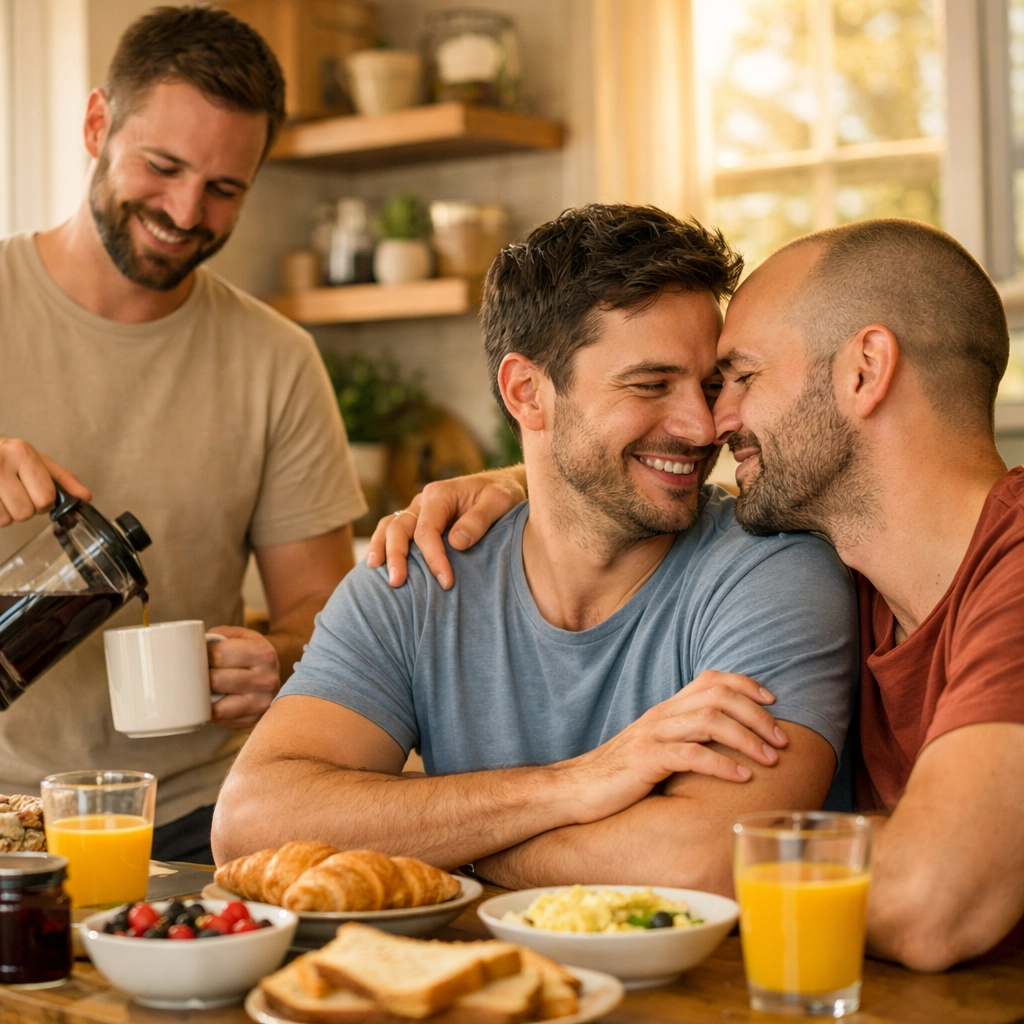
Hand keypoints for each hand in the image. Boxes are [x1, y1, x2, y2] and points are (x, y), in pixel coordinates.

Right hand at [0, 437, 90, 525]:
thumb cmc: (10, 456)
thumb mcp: (38, 461)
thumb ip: (63, 480)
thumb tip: (84, 497)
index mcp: (22, 454)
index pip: (45, 497)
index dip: (45, 503)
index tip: (38, 495)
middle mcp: (1, 463)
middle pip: (26, 512)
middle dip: (27, 509)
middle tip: (19, 495)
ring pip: (8, 519)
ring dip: (9, 513)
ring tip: (5, 496)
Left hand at [207, 626, 280, 728]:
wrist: (274, 670)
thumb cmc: (250, 651)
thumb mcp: (240, 635)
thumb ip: (217, 637)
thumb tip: (189, 650)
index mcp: (263, 654)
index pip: (219, 655)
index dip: (203, 656)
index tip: (201, 656)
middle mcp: (266, 680)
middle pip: (217, 680)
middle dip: (203, 677)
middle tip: (202, 672)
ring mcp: (261, 703)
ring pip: (218, 707)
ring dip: (206, 697)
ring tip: (207, 688)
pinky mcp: (253, 720)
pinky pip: (221, 720)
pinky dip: (213, 711)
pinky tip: (217, 700)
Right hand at [366, 467, 525, 588]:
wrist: (504, 485)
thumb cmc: (502, 493)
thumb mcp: (499, 501)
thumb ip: (478, 520)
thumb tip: (455, 542)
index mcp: (440, 494)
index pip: (427, 530)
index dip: (434, 558)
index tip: (446, 581)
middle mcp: (423, 501)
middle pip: (399, 528)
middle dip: (396, 556)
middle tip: (396, 583)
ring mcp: (418, 510)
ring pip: (390, 527)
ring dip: (381, 549)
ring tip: (375, 573)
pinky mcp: (419, 521)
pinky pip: (394, 531)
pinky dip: (383, 545)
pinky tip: (378, 565)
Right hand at [560, 671, 788, 823]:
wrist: (577, 790)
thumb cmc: (622, 775)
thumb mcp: (657, 748)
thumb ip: (686, 738)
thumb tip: (727, 744)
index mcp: (667, 709)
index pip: (712, 679)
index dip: (747, 685)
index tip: (773, 702)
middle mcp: (662, 715)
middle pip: (719, 696)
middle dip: (757, 715)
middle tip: (783, 741)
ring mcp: (653, 735)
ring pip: (710, 721)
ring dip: (747, 738)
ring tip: (771, 760)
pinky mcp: (646, 760)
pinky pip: (690, 755)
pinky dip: (722, 764)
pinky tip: (742, 777)